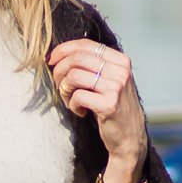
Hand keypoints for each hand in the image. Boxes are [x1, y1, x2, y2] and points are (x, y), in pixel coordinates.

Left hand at [49, 38, 147, 182]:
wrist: (129, 137)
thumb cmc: (113, 107)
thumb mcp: (109, 81)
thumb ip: (93, 65)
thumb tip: (60, 53)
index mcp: (120, 60)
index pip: (86, 45)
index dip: (64, 49)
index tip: (51, 60)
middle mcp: (121, 71)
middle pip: (78, 58)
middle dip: (60, 70)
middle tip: (58, 84)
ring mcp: (116, 87)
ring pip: (74, 76)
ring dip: (65, 89)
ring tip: (70, 100)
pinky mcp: (109, 104)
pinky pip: (78, 96)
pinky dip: (72, 104)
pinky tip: (79, 111)